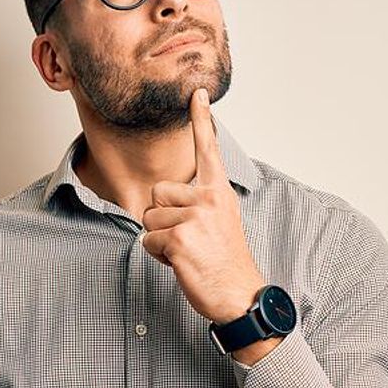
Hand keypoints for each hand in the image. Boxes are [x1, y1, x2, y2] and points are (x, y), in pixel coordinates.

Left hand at [140, 88, 264, 323]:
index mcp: (219, 191)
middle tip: (191, 240)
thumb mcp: (219, 221)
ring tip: (190, 252)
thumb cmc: (225, 261)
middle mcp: (208, 198)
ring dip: (161, 240)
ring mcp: (194, 217)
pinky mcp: (180, 238)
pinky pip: (148, 241)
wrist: (239, 295)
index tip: (197, 92)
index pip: (207, 149)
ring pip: (149, 219)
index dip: (201, 119)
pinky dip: (159, 256)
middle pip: (156, 193)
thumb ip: (198, 203)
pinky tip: (184, 263)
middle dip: (163, 219)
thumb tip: (164, 199)